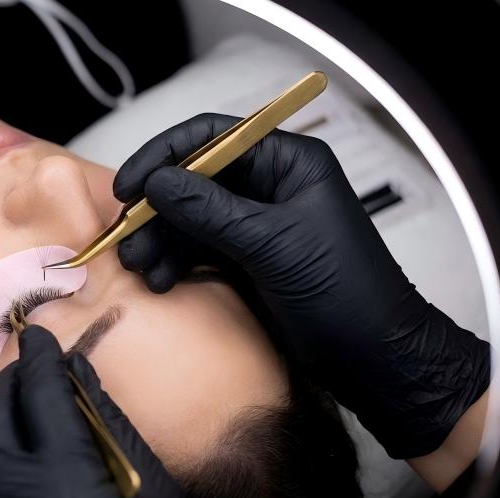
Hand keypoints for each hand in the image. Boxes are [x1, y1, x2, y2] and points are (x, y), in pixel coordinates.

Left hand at [0, 325, 204, 497]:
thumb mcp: (152, 489)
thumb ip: (107, 426)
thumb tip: (76, 373)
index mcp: (72, 494)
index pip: (44, 401)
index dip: (42, 361)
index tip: (41, 337)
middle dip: (9, 387)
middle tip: (31, 369)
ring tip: (19, 412)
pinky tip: (8, 461)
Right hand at [113, 112, 489, 458]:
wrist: (372, 358)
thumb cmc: (343, 291)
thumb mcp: (271, 245)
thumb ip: (210, 211)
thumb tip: (156, 182)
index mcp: (288, 163)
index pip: (213, 137)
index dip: (164, 155)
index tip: (129, 186)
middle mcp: (270, 185)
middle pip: (194, 178)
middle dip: (157, 208)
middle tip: (127, 238)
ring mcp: (256, 223)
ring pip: (190, 217)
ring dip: (160, 240)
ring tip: (140, 267)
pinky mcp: (247, 257)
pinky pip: (198, 248)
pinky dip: (175, 261)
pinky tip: (161, 281)